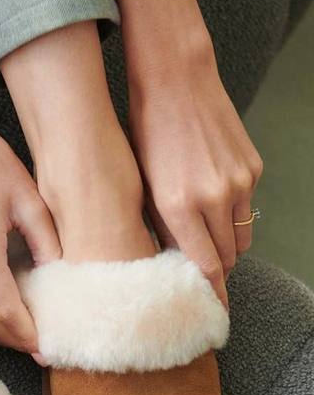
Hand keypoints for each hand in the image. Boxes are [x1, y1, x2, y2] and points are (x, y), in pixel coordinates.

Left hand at [129, 48, 262, 307]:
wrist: (176, 81)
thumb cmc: (146, 134)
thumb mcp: (142, 186)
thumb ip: (159, 228)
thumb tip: (169, 262)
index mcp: (179, 206)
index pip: (205, 267)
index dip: (210, 295)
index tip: (210, 313)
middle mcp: (214, 198)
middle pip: (228, 258)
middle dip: (216, 271)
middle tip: (200, 278)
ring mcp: (238, 182)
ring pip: (241, 237)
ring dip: (226, 246)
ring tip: (205, 243)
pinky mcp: (251, 167)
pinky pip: (246, 208)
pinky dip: (232, 216)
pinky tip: (211, 205)